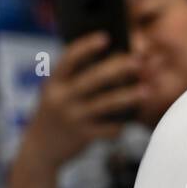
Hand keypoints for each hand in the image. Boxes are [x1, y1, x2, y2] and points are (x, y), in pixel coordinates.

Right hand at [21, 32, 144, 169]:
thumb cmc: (55, 115)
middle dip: (118, 68)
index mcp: (54, 83)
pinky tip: (130, 120)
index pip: (69, 59)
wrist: (39, 150)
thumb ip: (75, 79)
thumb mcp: (56, 93)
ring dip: (129, 96)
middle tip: (138, 62)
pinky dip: (122, 124)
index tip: (106, 37)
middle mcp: (61, 98)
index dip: (87, 46)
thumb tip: (112, 62)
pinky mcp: (83, 136)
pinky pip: (108, 128)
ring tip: (147, 91)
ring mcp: (72, 118)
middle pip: (94, 78)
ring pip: (106, 104)